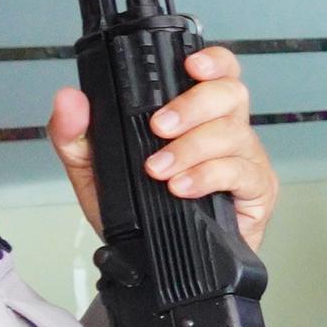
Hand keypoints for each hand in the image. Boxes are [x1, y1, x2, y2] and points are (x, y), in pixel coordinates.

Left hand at [51, 44, 277, 248]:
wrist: (151, 265)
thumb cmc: (137, 213)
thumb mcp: (94, 170)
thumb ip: (75, 134)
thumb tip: (70, 100)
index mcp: (194, 116)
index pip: (217, 73)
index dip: (213, 61)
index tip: (190, 64)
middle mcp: (224, 131)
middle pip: (231, 94)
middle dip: (193, 105)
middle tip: (160, 127)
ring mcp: (244, 159)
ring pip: (234, 132)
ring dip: (193, 148)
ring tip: (161, 170)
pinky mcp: (257, 190)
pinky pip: (241, 171)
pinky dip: (209, 176)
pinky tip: (185, 187)